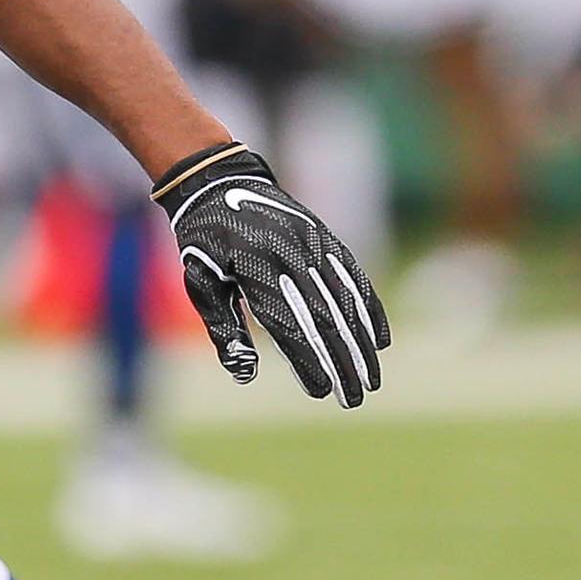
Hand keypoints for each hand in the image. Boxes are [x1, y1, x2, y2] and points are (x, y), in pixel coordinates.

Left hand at [154, 144, 390, 407]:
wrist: (220, 181)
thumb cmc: (204, 241)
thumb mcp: (200, 283)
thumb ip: (224, 327)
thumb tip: (245, 374)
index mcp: (254, 268)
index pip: (288, 324)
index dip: (309, 359)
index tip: (323, 392)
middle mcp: (290, 255)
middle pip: (324, 318)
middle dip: (343, 361)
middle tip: (354, 398)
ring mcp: (314, 244)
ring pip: (346, 301)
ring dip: (362, 343)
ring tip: (370, 379)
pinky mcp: (327, 239)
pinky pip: (355, 278)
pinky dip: (370, 310)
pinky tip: (380, 340)